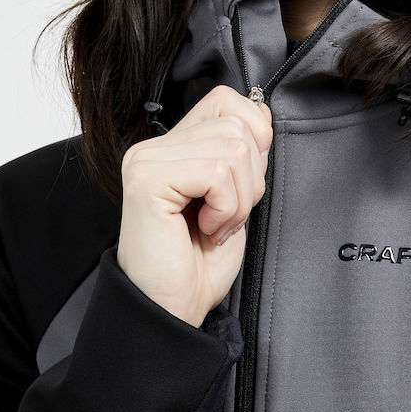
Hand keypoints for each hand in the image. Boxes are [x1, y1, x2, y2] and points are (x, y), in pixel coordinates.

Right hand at [118, 85, 272, 326]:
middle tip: (225, 215)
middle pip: (238, 125)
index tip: (242, 185)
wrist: (172, 310)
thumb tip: (263, 115)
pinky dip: (226, 208)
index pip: (228, 101)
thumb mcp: (234, 195)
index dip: (254, 138)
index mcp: (173, 145)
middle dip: (251, 178)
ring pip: (234, 148)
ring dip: (239, 199)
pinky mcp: (147, 179)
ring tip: (215, 225)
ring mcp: (147, 160)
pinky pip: (217, 172)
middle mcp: (154, 146)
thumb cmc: (200, 261)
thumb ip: (241, 153)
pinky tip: (205, 229)